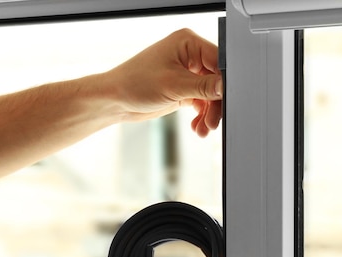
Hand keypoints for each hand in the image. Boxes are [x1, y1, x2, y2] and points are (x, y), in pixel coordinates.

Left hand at [106, 29, 222, 137]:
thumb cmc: (135, 84)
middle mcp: (189, 55)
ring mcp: (187, 72)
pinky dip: (202, 115)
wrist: (115, 101)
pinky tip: (197, 127)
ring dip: (209, 114)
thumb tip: (225, 87)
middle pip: (217, 80)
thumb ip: (203, 86)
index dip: (224, 83)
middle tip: (212, 123)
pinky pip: (202, 102)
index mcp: (188, 43)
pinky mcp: (183, 88)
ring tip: (203, 129)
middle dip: (215, 104)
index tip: (226, 102)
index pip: (218, 61)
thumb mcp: (174, 85)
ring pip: (211, 94)